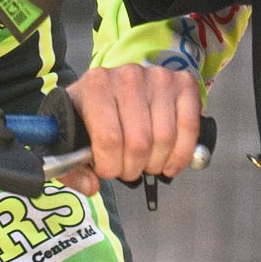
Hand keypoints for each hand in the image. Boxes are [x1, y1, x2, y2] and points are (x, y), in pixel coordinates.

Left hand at [56, 63, 200, 195]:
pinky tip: (170, 161)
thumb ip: (73, 168)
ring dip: (157, 163)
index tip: (107, 170)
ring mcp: (158, 77)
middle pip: (139, 142)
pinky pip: (189, 126)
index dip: (110, 166)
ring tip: (146, 163)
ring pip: (165, 138)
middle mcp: (129, 75)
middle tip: (128, 170)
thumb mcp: (70, 135)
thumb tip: (92, 186)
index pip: (109, 138)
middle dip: (133, 168)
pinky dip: (182, 153)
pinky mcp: (183, 83)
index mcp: (96, 85)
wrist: (111, 87)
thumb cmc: (91, 112)